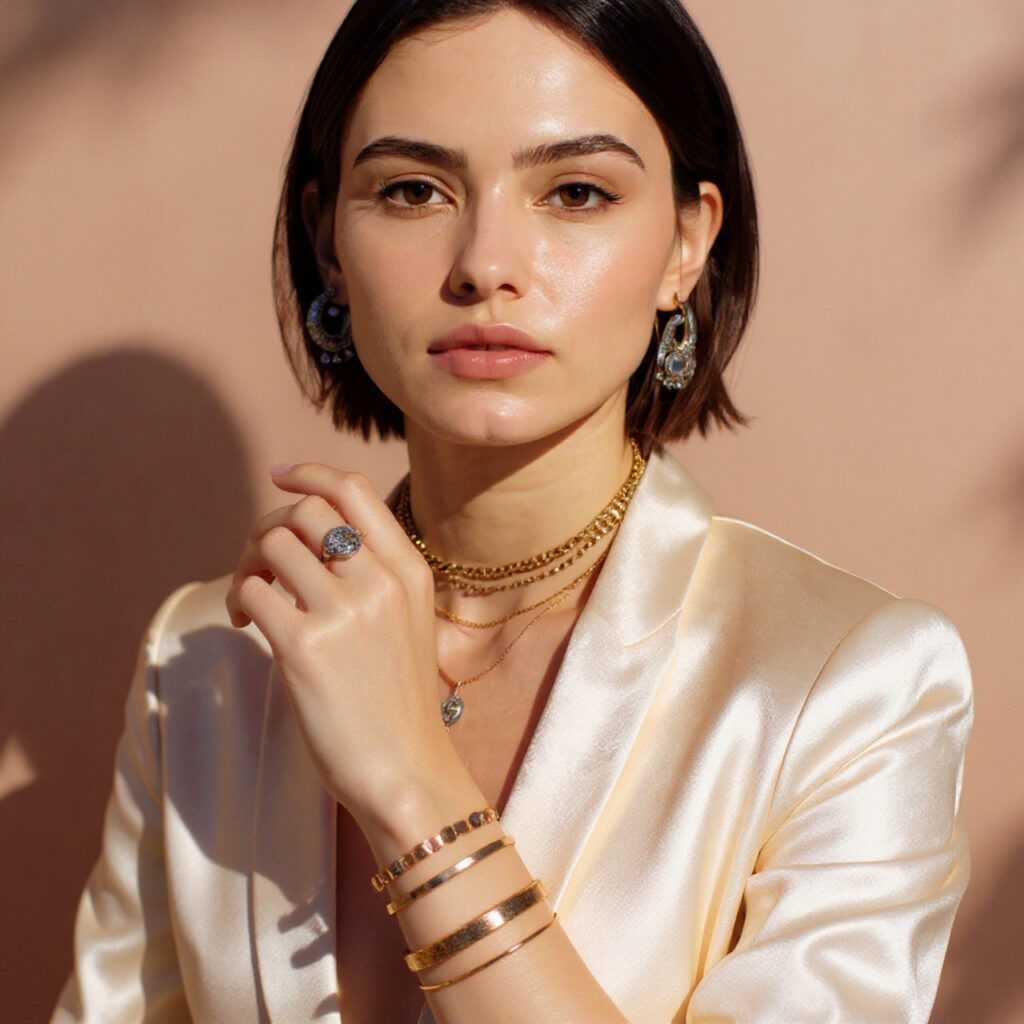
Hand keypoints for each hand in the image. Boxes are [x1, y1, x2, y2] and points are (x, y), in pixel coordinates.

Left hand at [225, 464, 457, 830]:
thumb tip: (310, 538)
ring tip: (251, 600)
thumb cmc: (399, 703)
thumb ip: (374, 576)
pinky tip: (246, 624)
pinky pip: (253, 591)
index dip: (310, 473)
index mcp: (410, 570)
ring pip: (273, 544)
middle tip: (259, 563)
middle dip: (269, 526)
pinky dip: (238, 600)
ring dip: (248, 564)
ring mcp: (345, 611)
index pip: (354, 490)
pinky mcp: (306, 647)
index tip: (280, 476)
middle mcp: (381, 580)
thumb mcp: (408, 623)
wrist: (405, 770)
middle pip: (306, 511)